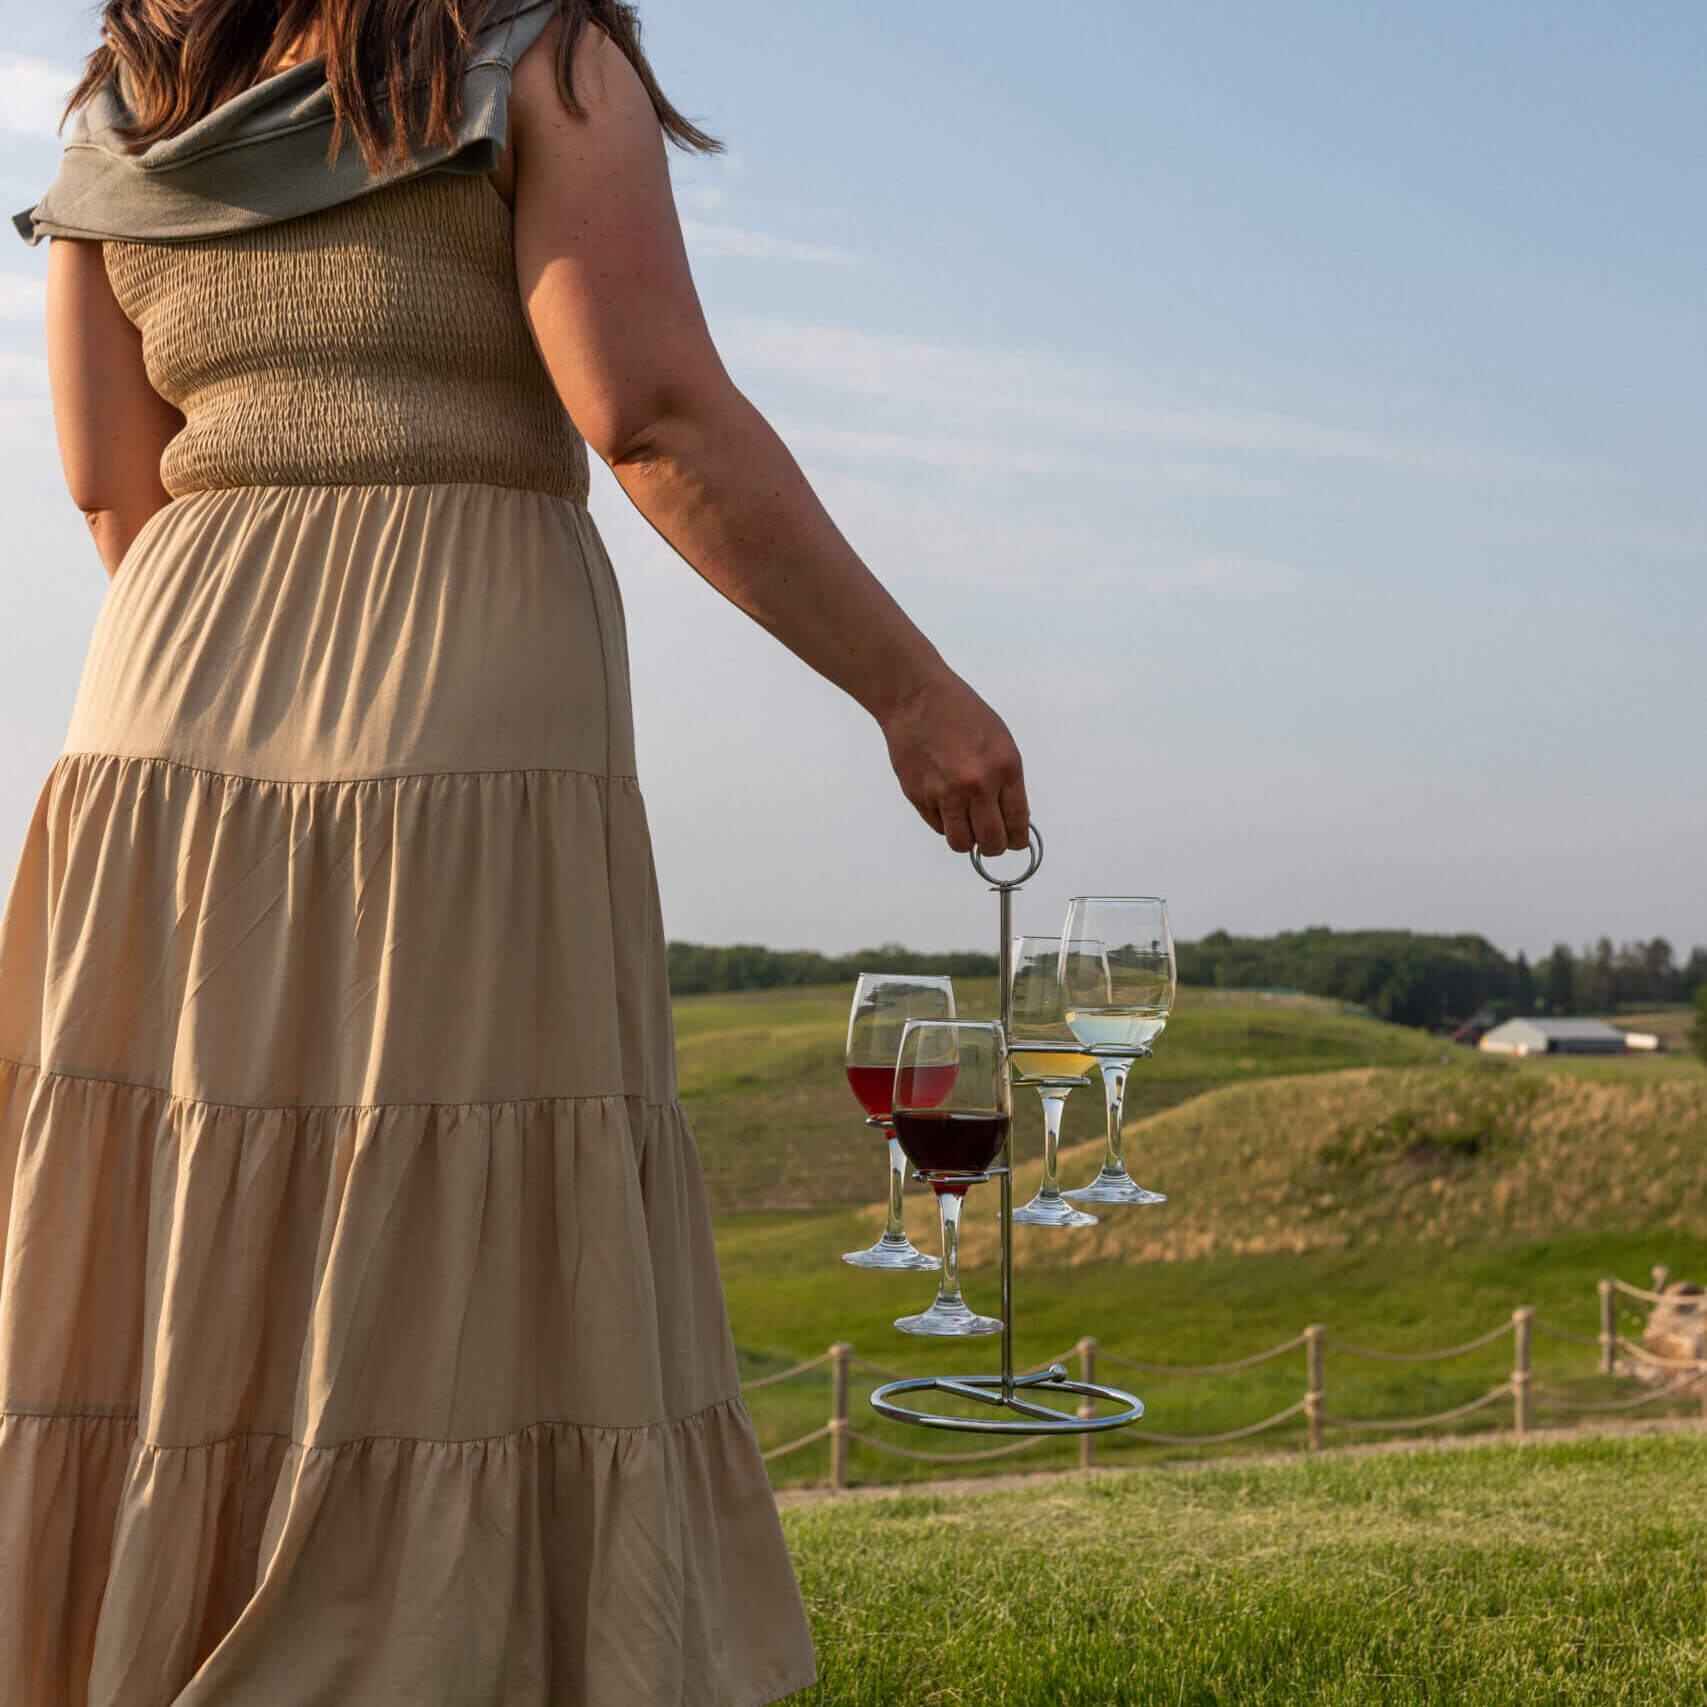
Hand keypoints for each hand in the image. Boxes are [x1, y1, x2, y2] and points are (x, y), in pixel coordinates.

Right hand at [880, 665, 1029, 855]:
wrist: (916, 698)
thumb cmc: (960, 712)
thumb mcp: (1000, 741)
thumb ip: (1007, 781)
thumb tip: (1009, 817)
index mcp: (1004, 768)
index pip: (1017, 823)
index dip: (1017, 839)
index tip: (1014, 841)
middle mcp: (976, 785)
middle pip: (991, 842)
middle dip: (994, 845)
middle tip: (990, 838)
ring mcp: (945, 793)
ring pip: (961, 843)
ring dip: (967, 838)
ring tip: (966, 821)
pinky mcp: (920, 797)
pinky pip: (938, 826)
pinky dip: (944, 821)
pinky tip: (944, 798)